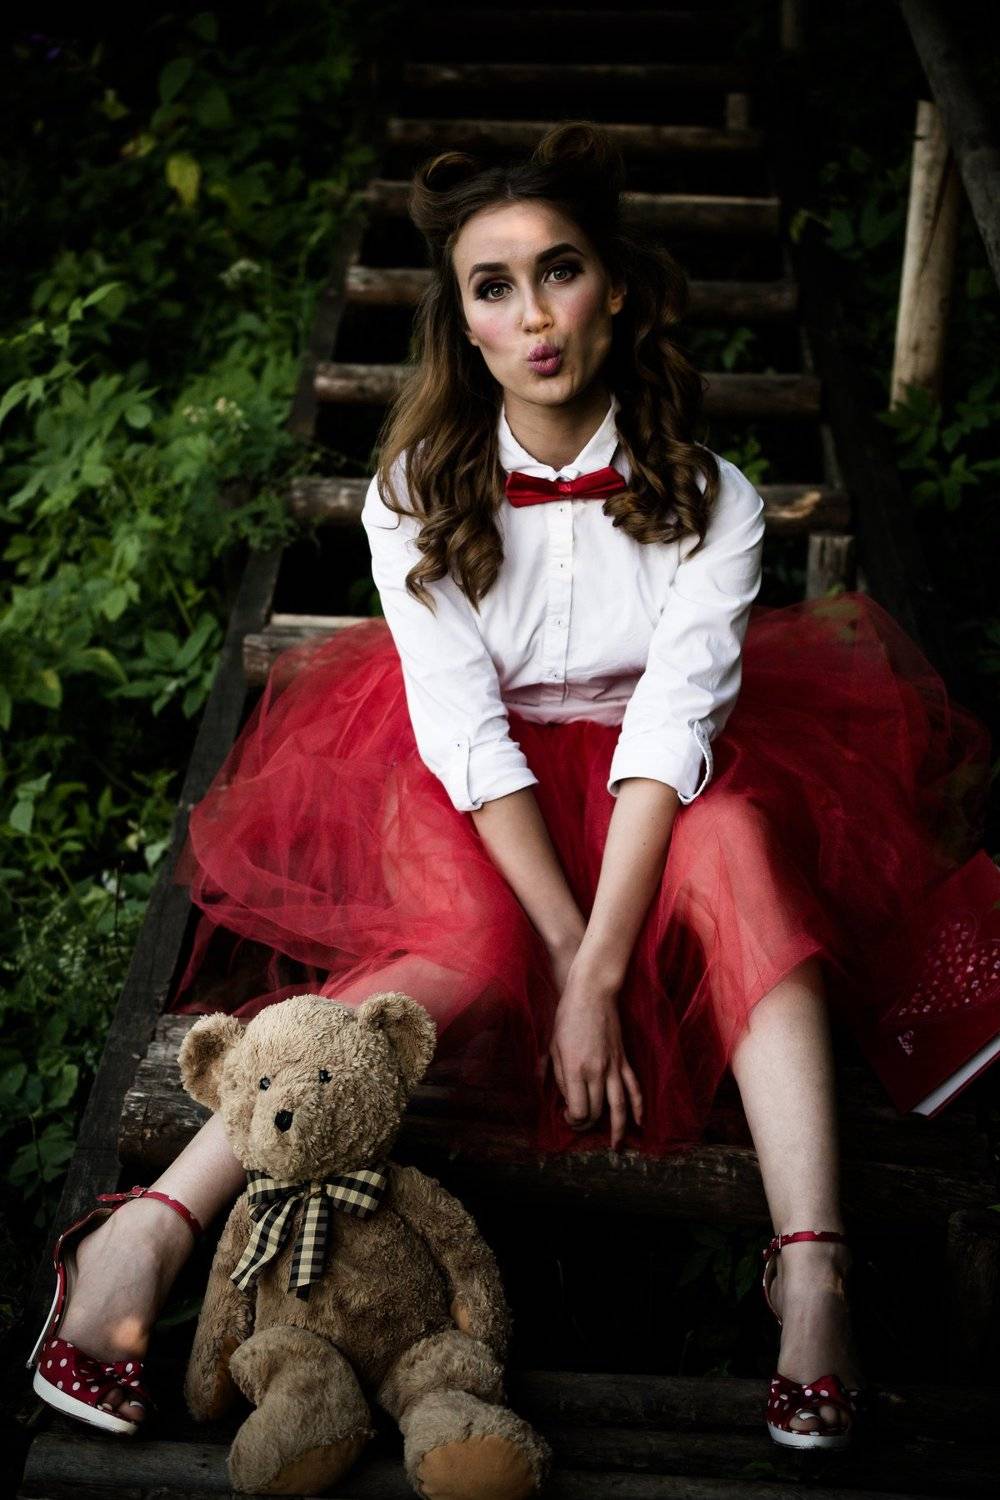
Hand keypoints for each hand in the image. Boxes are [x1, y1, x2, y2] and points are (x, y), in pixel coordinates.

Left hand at [547, 956, 643, 1151]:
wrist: (593, 992)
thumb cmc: (568, 1016)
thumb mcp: (552, 1045)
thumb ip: (554, 1073)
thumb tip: (559, 1096)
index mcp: (574, 1069)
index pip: (578, 1109)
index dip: (572, 1119)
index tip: (566, 1114)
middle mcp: (596, 1071)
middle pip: (596, 1110)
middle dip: (588, 1124)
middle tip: (581, 1124)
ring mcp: (613, 1066)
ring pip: (619, 1106)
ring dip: (618, 1129)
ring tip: (616, 1145)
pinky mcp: (623, 1059)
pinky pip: (633, 1087)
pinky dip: (638, 1107)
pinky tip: (639, 1121)